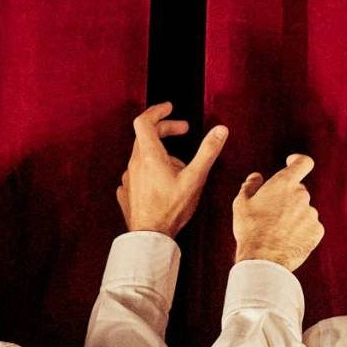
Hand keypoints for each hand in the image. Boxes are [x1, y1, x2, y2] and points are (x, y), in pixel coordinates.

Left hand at [116, 101, 229, 236]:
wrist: (150, 238)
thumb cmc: (171, 209)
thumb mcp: (195, 178)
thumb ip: (207, 152)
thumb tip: (220, 130)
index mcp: (149, 156)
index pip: (144, 121)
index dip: (157, 111)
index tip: (169, 108)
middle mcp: (134, 164)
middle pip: (145, 136)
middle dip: (165, 129)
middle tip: (183, 131)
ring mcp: (128, 178)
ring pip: (142, 155)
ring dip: (159, 152)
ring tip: (179, 164)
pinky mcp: (126, 192)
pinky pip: (137, 173)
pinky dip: (150, 169)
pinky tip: (162, 180)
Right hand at [232, 154, 323, 269]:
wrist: (264, 259)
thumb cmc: (250, 229)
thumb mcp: (241, 203)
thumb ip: (250, 185)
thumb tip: (257, 177)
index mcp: (284, 184)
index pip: (303, 162)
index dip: (298, 161)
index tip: (292, 163)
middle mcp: (302, 195)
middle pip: (299, 190)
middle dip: (288, 197)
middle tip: (272, 212)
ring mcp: (312, 214)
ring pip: (304, 209)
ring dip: (294, 215)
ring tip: (277, 231)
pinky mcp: (317, 231)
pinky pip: (311, 226)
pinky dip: (302, 230)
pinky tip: (287, 239)